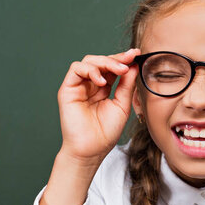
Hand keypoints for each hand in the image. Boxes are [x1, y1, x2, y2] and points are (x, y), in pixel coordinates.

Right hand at [56, 48, 141, 162]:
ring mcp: (78, 86)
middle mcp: (90, 84)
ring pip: (89, 61)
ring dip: (106, 62)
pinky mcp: (68, 89)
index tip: (137, 54)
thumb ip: (126, 85)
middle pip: (101, 61)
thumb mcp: (122, 104)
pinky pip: (76, 69)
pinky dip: (90, 70)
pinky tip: (101, 81)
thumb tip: (133, 65)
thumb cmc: (105, 132)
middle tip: (129, 59)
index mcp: (103, 88)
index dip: (123, 59)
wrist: (91, 150)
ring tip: (119, 70)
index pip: (112, 67)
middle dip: (117, 58)